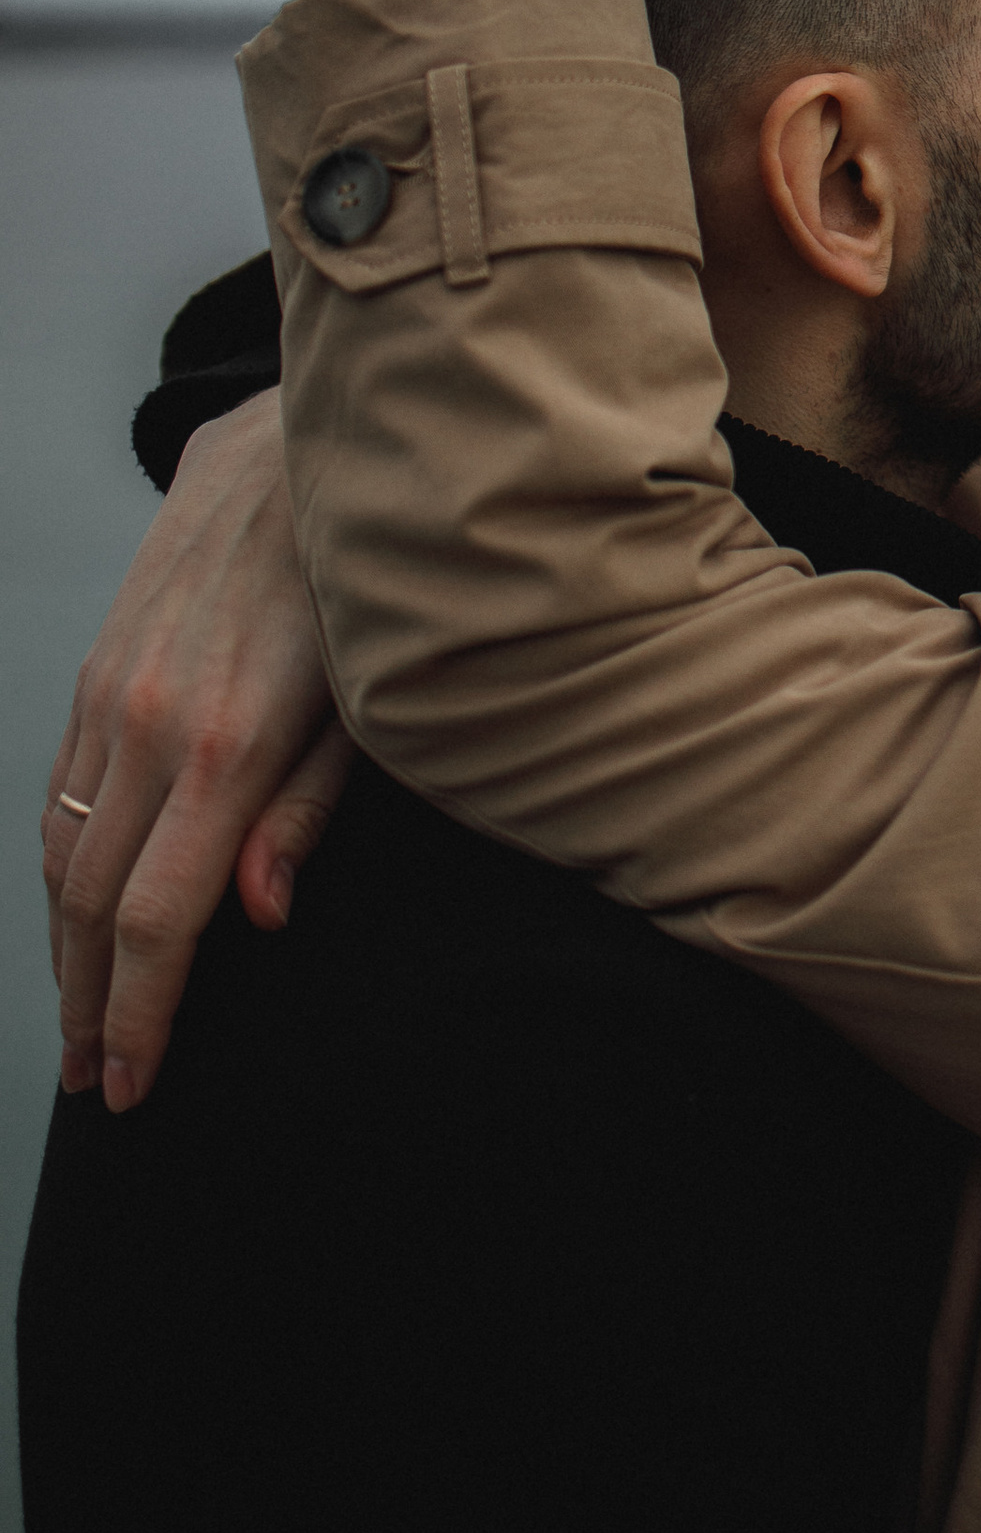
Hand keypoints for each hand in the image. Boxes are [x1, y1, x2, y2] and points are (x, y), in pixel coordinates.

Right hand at [44, 394, 353, 1112]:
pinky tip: (76, 907)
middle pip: (89, 905)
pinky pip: (58, 788)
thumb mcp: (371, 703)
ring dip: (62, 947)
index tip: (132, 1085)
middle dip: (87, 1007)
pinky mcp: (99, 666)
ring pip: (60, 852)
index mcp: (226, 751)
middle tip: (94, 1082)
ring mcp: (112, 694)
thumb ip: (307, 813)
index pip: (156, 921)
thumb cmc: (367, 583)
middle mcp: (150, 727)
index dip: (140, 1016)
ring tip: (81, 1017)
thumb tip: (255, 918)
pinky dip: (59, 864)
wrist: (298, 447)